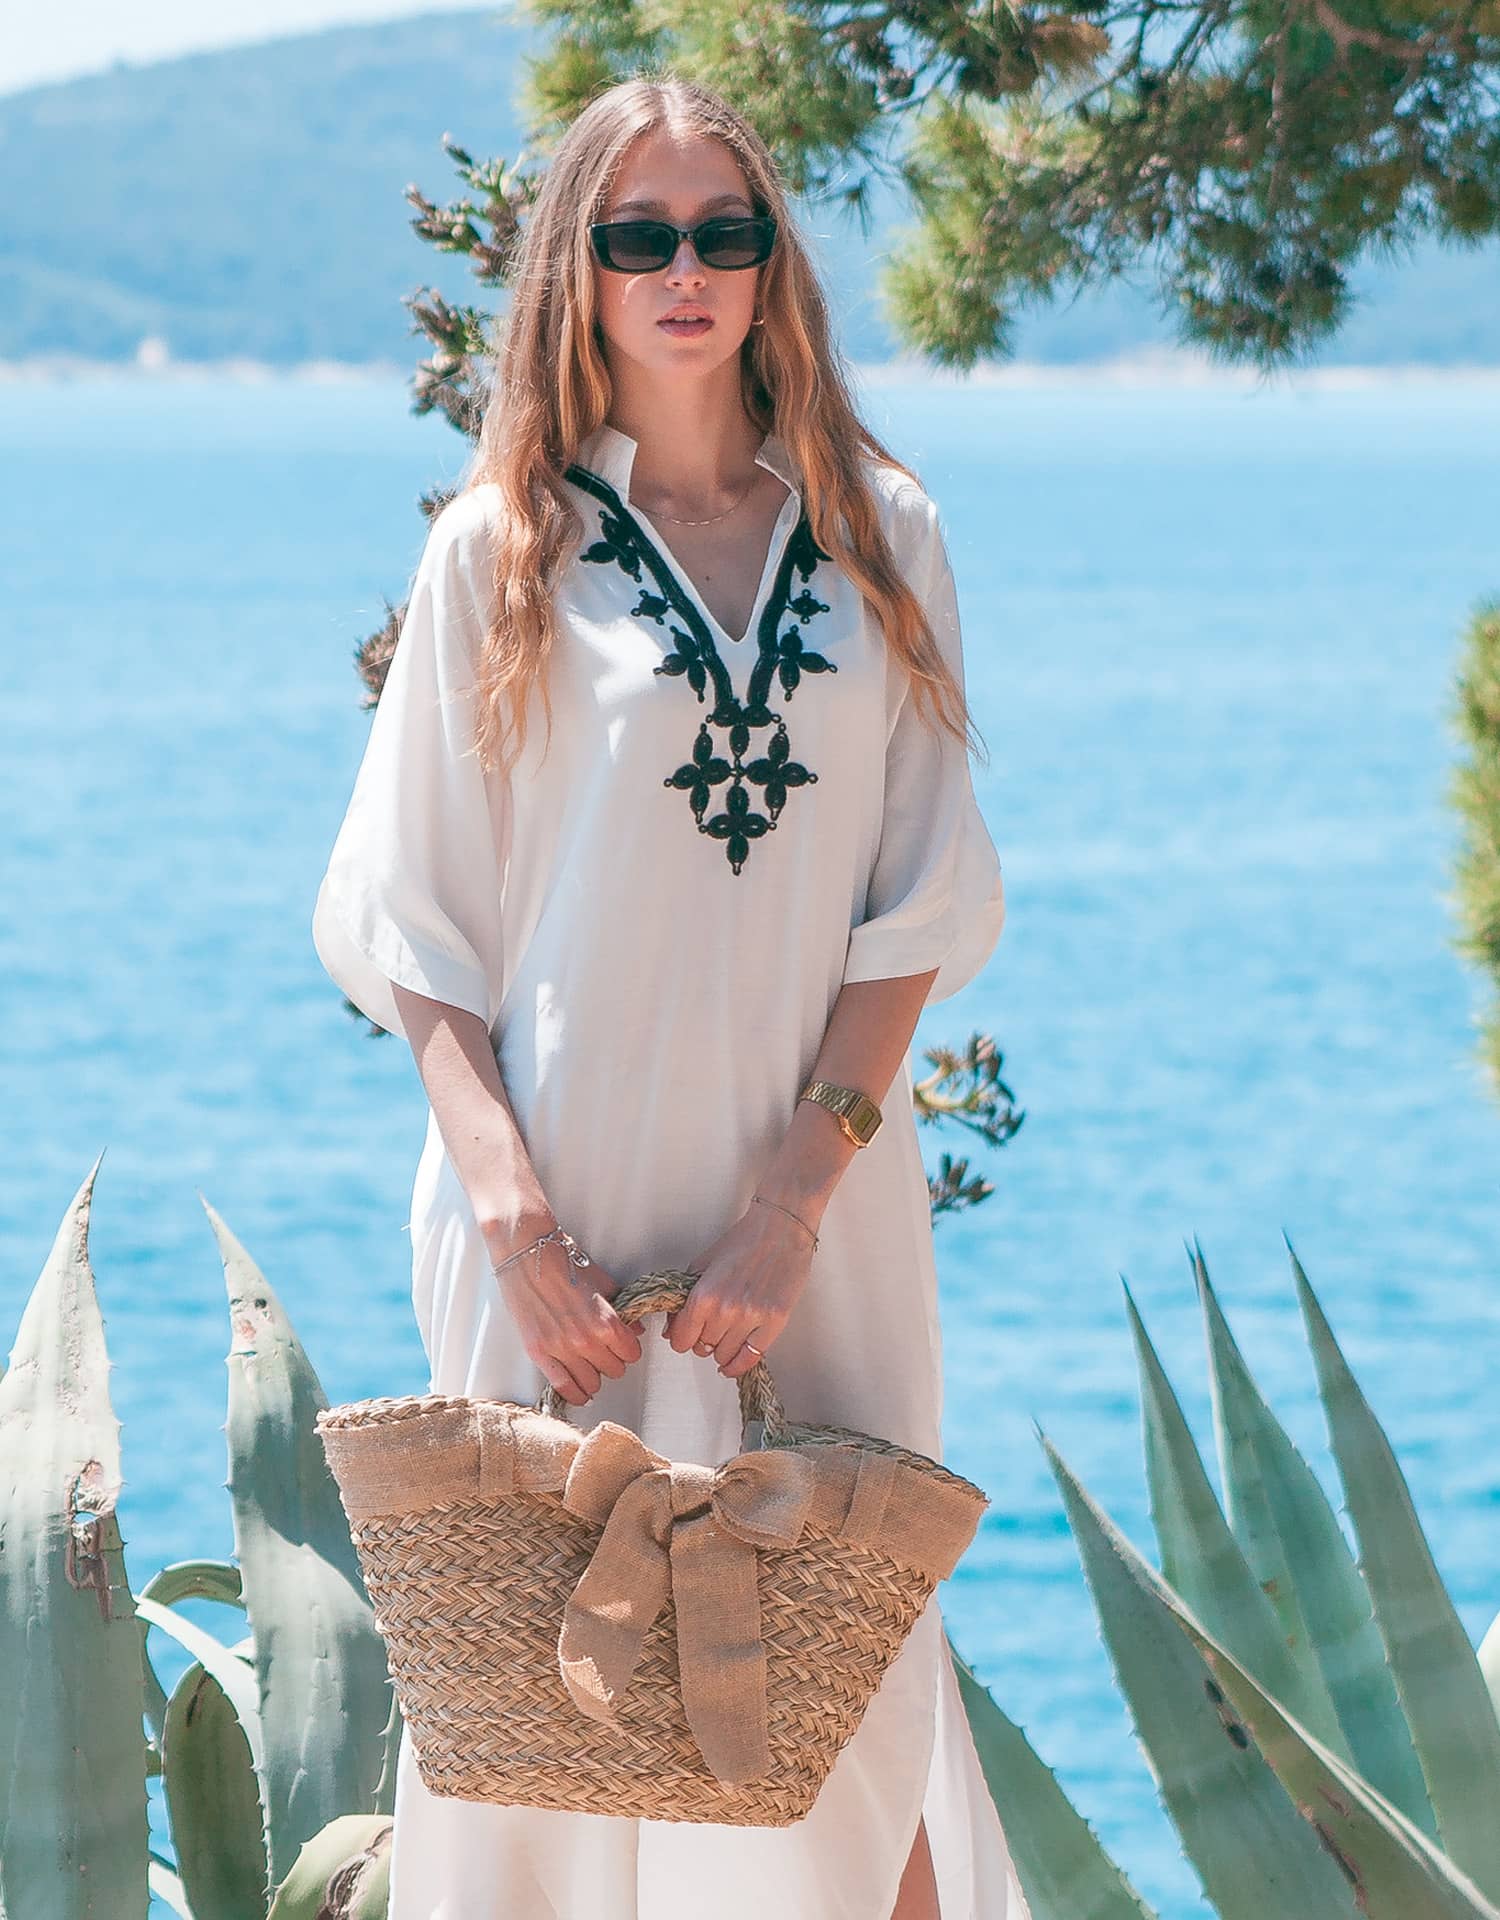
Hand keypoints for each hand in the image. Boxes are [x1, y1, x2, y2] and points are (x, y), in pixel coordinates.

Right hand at [483, 1211, 642, 1406]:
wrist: (527, 1253)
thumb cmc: (563, 1260)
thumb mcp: (603, 1281)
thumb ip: (622, 1309)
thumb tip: (635, 1329)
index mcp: (605, 1320)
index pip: (631, 1353)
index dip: (629, 1349)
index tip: (624, 1345)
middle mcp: (585, 1339)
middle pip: (614, 1370)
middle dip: (613, 1361)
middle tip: (606, 1352)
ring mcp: (560, 1348)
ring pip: (592, 1384)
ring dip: (594, 1376)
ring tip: (590, 1365)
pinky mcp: (538, 1352)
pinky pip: (563, 1387)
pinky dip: (574, 1392)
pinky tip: (579, 1390)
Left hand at [663, 1194, 818, 1377]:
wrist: (780, 1228)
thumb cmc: (743, 1240)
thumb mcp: (702, 1264)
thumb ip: (683, 1297)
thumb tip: (672, 1328)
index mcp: (704, 1294)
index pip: (682, 1339)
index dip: (680, 1339)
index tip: (684, 1336)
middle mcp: (726, 1310)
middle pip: (702, 1348)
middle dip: (701, 1341)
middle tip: (708, 1330)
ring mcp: (752, 1318)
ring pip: (724, 1355)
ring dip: (720, 1349)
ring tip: (724, 1337)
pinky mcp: (775, 1322)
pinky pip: (751, 1357)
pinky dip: (738, 1364)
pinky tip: (732, 1363)